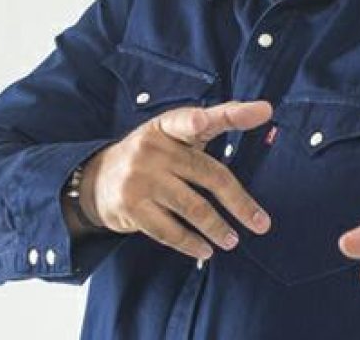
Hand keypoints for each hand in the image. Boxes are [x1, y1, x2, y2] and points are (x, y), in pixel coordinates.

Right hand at [79, 100, 273, 260]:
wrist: (96, 179)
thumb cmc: (152, 155)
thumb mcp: (175, 133)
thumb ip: (215, 121)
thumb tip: (263, 109)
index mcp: (167, 126)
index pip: (194, 120)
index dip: (219, 117)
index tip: (244, 115)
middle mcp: (153, 148)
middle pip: (208, 175)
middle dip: (238, 203)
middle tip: (261, 224)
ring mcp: (140, 177)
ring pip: (192, 207)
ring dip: (217, 228)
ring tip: (232, 241)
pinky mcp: (131, 205)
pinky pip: (169, 230)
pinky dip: (190, 243)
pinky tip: (205, 250)